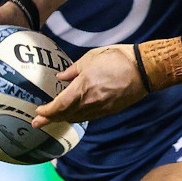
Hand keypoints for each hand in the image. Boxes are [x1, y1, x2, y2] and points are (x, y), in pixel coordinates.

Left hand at [31, 45, 146, 125]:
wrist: (144, 70)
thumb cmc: (118, 59)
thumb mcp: (91, 58)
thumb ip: (73, 70)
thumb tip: (61, 77)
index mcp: (83, 86)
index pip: (59, 105)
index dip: (47, 111)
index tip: (38, 111)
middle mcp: (90, 101)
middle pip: (66, 115)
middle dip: (50, 119)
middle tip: (37, 123)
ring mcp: (101, 108)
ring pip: (77, 118)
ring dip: (63, 119)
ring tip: (52, 120)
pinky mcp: (110, 110)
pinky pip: (88, 117)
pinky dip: (77, 117)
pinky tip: (72, 116)